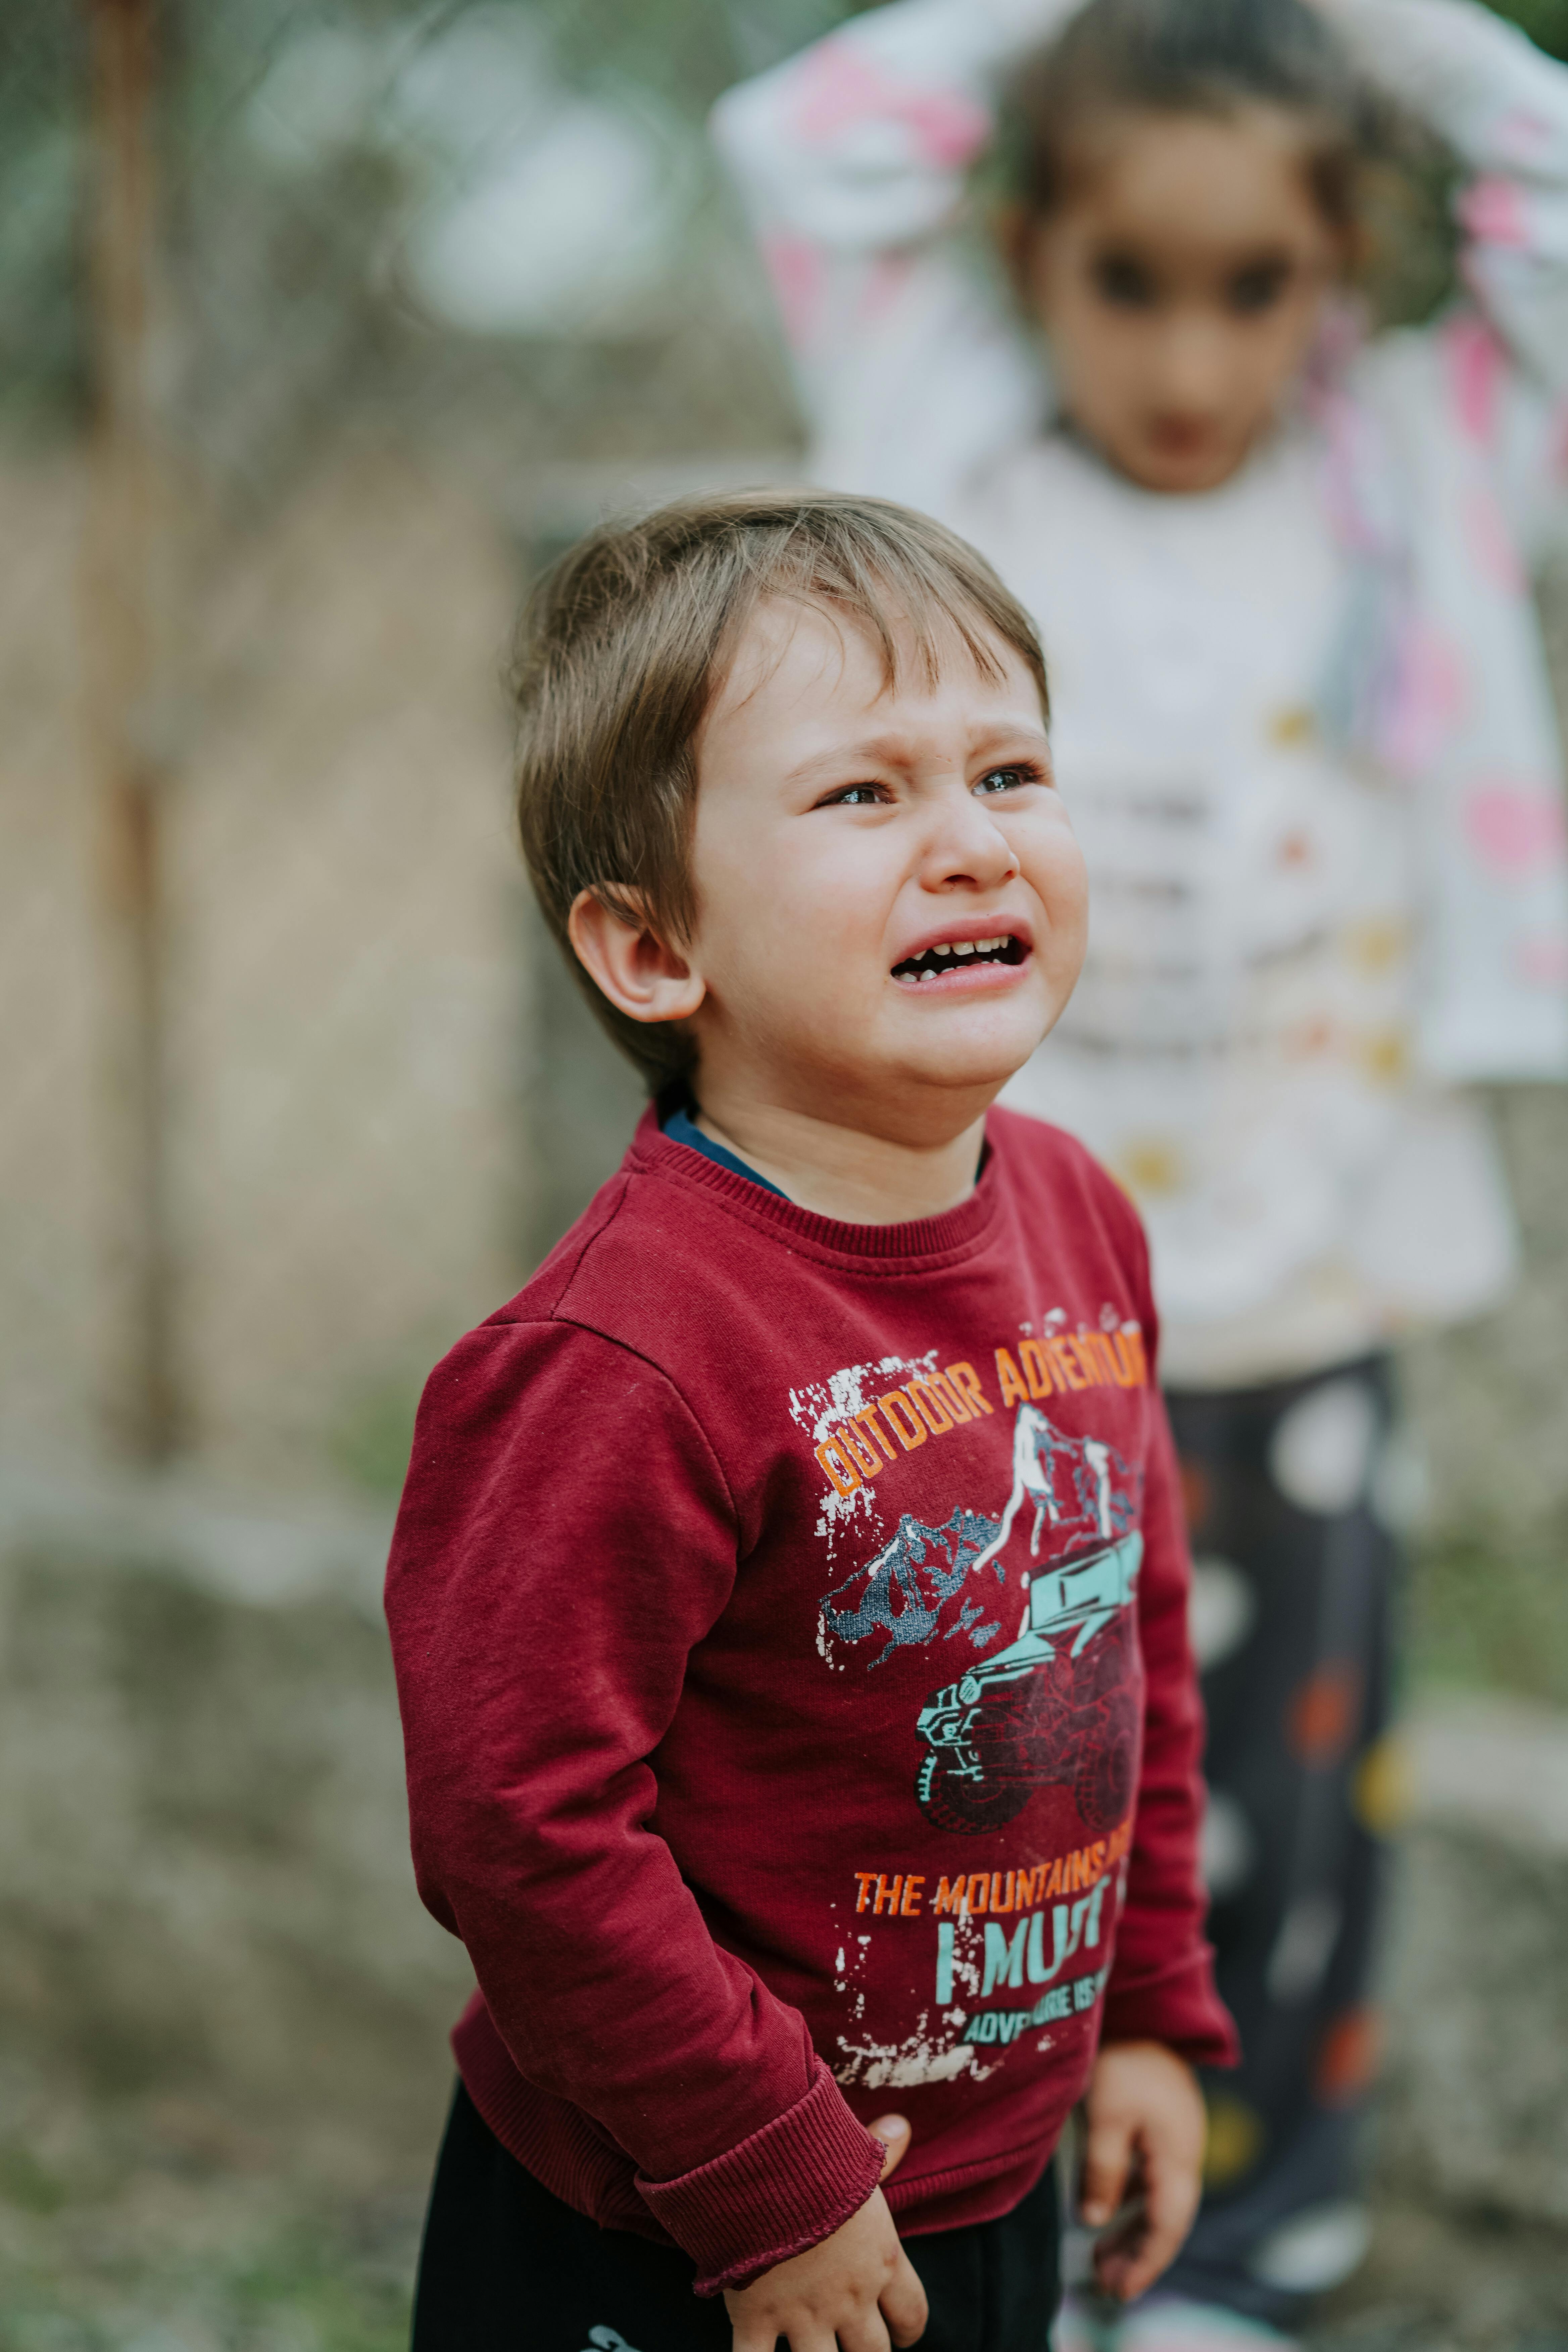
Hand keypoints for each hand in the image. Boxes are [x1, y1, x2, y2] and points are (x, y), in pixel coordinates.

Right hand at [725, 2113, 926, 2350]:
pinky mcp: (755, 2319)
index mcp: (880, 2258)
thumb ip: (880, 2151)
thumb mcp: (852, 2152)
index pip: (912, 2313)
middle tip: (857, 2349)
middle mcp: (849, 2296)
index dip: (909, 2328)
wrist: (757, 2163)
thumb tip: (903, 2126)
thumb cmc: (810, 2152)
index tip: (902, 2333)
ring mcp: (803, 2314)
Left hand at [1080, 2041, 1204, 2302]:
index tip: (1119, 2292)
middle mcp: (1183, 2155)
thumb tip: (1092, 2220)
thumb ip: (1103, 2170)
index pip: (1166, 2227)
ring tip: (1101, 2260)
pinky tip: (1106, 2211)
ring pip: (1157, 2202)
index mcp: (1177, 2157)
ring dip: (1132, 2232)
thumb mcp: (1107, 2115)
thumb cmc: (1124, 2059)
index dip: (1144, 2263)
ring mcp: (1174, 2141)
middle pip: (1165, 2220)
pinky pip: (1149, 2179)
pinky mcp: (1161, 2128)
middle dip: (1137, 2256)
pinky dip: (1129, 2201)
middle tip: (1104, 2283)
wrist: (1146, 2009)